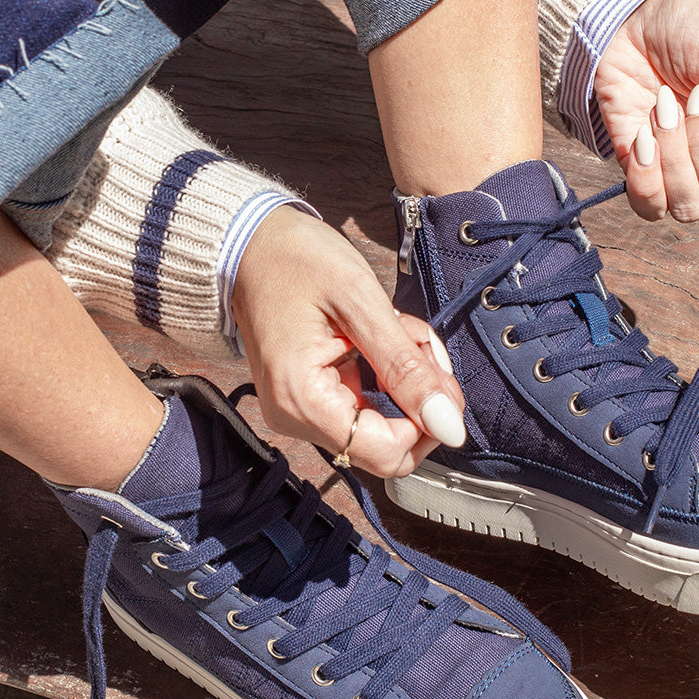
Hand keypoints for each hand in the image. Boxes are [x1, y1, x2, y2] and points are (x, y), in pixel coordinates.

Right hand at [230, 206, 465, 477]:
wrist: (249, 245)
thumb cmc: (294, 260)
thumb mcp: (360, 302)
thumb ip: (406, 366)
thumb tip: (449, 423)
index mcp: (303, 401)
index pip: (387, 453)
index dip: (429, 424)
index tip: (441, 377)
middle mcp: (297, 419)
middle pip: (389, 446)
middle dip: (419, 400)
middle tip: (423, 347)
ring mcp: (302, 413)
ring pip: (384, 425)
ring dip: (407, 381)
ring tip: (401, 332)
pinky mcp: (311, 401)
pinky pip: (367, 407)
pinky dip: (388, 377)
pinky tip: (385, 339)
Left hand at [593, 0, 698, 220]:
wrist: (634, 22)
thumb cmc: (695, 37)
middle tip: (695, 99)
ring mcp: (677, 176)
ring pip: (688, 207)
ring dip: (675, 156)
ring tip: (664, 108)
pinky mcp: (640, 177)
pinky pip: (649, 207)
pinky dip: (646, 174)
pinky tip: (643, 136)